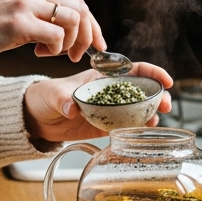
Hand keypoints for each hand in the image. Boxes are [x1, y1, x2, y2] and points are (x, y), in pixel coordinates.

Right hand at [0, 0, 103, 62]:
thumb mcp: (17, 12)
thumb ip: (42, 13)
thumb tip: (72, 30)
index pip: (77, 2)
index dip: (93, 25)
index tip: (98, 45)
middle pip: (81, 9)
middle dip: (88, 36)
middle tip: (77, 56)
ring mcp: (26, 5)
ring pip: (73, 20)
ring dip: (70, 43)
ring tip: (52, 54)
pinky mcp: (18, 23)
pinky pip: (56, 35)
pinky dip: (54, 48)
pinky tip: (37, 53)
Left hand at [23, 63, 174, 142]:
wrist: (35, 117)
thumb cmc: (44, 96)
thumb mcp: (54, 93)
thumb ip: (64, 99)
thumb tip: (72, 108)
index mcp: (102, 77)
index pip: (134, 70)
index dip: (153, 72)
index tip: (166, 80)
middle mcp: (110, 92)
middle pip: (141, 90)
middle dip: (158, 95)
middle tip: (166, 105)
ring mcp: (109, 109)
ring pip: (138, 109)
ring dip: (151, 113)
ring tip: (156, 120)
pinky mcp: (105, 126)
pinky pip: (126, 126)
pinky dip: (138, 128)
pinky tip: (144, 131)